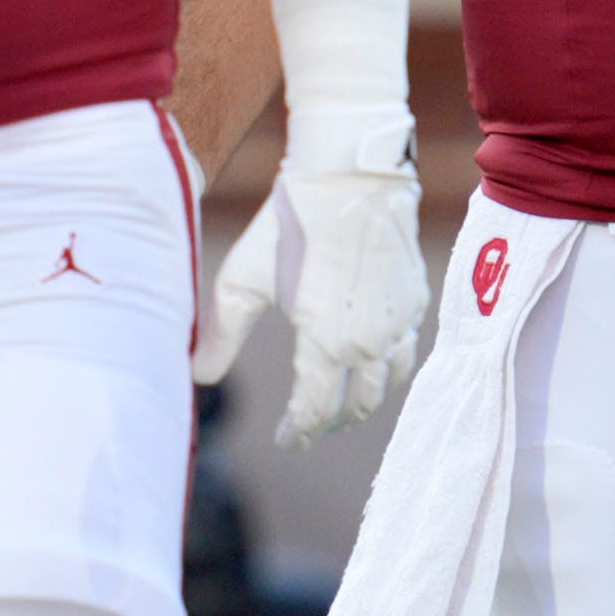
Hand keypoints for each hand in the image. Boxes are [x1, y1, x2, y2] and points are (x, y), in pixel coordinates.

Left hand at [200, 113, 425, 440]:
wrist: (351, 175)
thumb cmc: (291, 224)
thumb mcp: (243, 279)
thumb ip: (222, 334)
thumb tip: (198, 376)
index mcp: (325, 344)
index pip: (316, 411)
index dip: (301, 434)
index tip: (287, 440)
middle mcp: (370, 342)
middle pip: (359, 406)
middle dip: (335, 422)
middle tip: (315, 425)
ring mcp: (400, 321)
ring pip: (390, 382)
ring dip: (368, 399)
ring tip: (348, 399)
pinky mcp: (417, 297)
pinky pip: (408, 346)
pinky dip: (391, 363)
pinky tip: (374, 355)